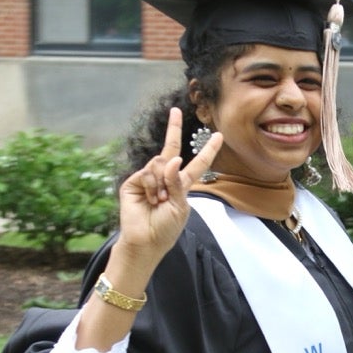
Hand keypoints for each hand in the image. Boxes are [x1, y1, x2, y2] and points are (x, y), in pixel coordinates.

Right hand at [115, 107, 222, 274]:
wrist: (145, 241)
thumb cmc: (166, 229)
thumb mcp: (180, 206)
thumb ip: (178, 182)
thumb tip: (173, 158)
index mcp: (182, 186)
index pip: (198, 164)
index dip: (208, 151)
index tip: (218, 136)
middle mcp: (165, 179)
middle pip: (171, 150)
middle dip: (173, 129)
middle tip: (175, 110)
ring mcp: (149, 179)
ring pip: (160, 163)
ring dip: (163, 182)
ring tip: (159, 201)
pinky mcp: (134, 182)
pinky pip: (147, 172)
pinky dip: (152, 185)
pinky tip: (149, 199)